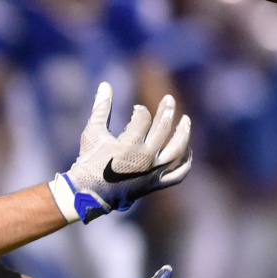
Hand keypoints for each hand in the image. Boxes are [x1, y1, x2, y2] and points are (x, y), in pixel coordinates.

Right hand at [48, 82, 191, 222]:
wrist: (89, 193)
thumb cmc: (89, 161)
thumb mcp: (92, 132)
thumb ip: (101, 107)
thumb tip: (105, 84)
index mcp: (130, 144)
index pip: (143, 118)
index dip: (140, 110)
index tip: (136, 110)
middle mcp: (146, 158)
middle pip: (163, 128)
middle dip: (167, 111)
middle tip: (169, 99)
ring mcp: (153, 172)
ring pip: (177, 150)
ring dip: (183, 133)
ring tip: (186, 120)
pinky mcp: (155, 184)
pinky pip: (178, 174)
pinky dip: (185, 163)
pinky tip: (187, 151)